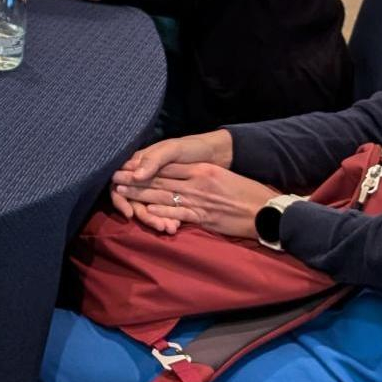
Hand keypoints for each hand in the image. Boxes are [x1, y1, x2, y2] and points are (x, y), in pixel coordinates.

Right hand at [111, 131, 234, 227]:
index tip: (129, 213)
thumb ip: (153, 161)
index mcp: (139, 165)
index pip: (120, 184)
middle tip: (158, 226)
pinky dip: (169, 219)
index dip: (121, 200)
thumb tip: (135, 177)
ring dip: (157, 220)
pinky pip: (164, 211)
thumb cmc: (191, 147)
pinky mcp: (172, 198)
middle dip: (145, 215)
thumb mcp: (172, 150)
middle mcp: (145, 178)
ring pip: (149, 208)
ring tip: (170, 228)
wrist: (216, 153)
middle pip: (134, 201)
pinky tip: (176, 226)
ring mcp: (158, 189)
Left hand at [112, 162, 276, 238]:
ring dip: (141, 195)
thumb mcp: (223, 177)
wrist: (267, 211)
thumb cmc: (247, 193)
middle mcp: (198, 182)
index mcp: (203, 169)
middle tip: (115, 177)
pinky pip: (178, 213)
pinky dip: (161, 212)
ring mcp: (200, 200)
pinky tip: (145, 210)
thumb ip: (202, 175)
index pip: (168, 166)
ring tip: (122, 192)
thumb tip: (185, 176)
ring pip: (164, 196)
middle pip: (161, 179)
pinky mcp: (204, 216)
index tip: (128, 165)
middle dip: (136, 179)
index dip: (146, 166)